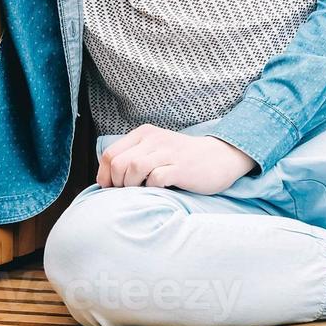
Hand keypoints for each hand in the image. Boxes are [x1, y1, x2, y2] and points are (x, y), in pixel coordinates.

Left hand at [96, 124, 257, 194]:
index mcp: (144, 133)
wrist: (220, 157)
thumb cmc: (182, 159)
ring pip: (134, 168)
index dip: (105, 176)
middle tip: (129, 192)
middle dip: (118, 183)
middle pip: (118, 163)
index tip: (112, 189)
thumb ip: (133, 157)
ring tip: (143, 190)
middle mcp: (154, 139)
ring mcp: (168, 152)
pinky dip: (152, 189)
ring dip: (133, 186)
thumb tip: (107, 180)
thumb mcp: (155, 149)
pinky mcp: (181, 168)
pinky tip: (160, 190)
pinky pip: (156, 179)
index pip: (110, 154)